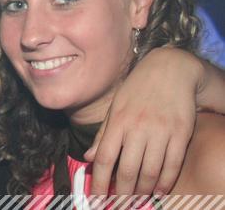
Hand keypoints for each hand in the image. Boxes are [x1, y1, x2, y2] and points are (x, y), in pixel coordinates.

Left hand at [86, 47, 200, 195]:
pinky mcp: (180, 133)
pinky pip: (172, 164)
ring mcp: (160, 131)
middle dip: (121, 194)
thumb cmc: (137, 89)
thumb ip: (103, 135)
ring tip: (137, 200)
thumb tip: (87, 158)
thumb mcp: (115, 108)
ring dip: (142, 191)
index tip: (97, 199)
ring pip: (150, 171)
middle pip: (127, 170)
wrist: (170, 70)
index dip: (99, 182)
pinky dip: (165, 182)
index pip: (103, 158)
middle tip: (119, 205)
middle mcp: (137, 127)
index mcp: (117, 122)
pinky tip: (158, 190)